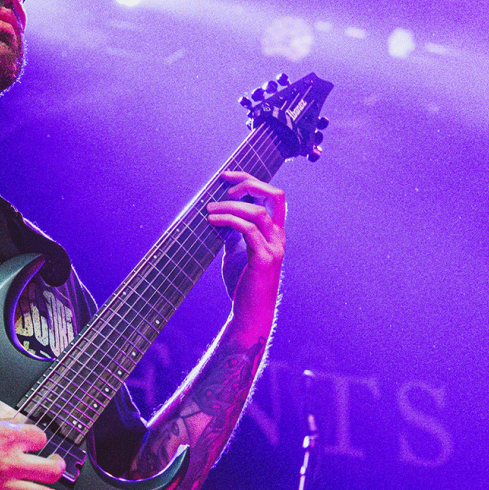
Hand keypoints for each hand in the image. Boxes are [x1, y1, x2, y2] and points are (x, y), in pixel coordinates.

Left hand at [207, 171, 285, 339]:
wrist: (249, 313)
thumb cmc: (242, 284)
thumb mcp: (236, 252)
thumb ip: (232, 233)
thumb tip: (216, 214)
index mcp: (274, 232)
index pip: (272, 196)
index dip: (250, 180)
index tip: (226, 176)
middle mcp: (279, 237)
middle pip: (275, 195)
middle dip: (249, 184)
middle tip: (225, 188)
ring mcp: (273, 248)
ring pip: (258, 213)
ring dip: (230, 207)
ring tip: (210, 211)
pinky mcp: (263, 260)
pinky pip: (249, 231)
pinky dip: (229, 222)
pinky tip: (212, 223)